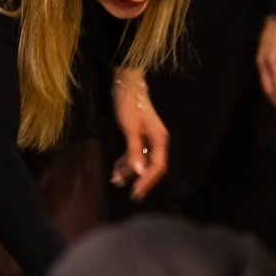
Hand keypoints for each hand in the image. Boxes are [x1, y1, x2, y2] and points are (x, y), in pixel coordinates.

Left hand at [112, 70, 168, 198]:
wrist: (127, 83)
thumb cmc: (130, 104)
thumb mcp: (130, 128)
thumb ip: (134, 150)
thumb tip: (138, 171)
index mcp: (159, 140)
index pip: (157, 167)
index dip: (147, 181)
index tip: (135, 192)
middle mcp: (157, 141)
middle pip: (152, 167)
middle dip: (139, 179)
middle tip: (127, 192)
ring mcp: (149, 139)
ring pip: (142, 161)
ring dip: (130, 171)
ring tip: (115, 179)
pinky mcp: (140, 136)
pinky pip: (136, 154)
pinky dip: (127, 162)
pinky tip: (116, 168)